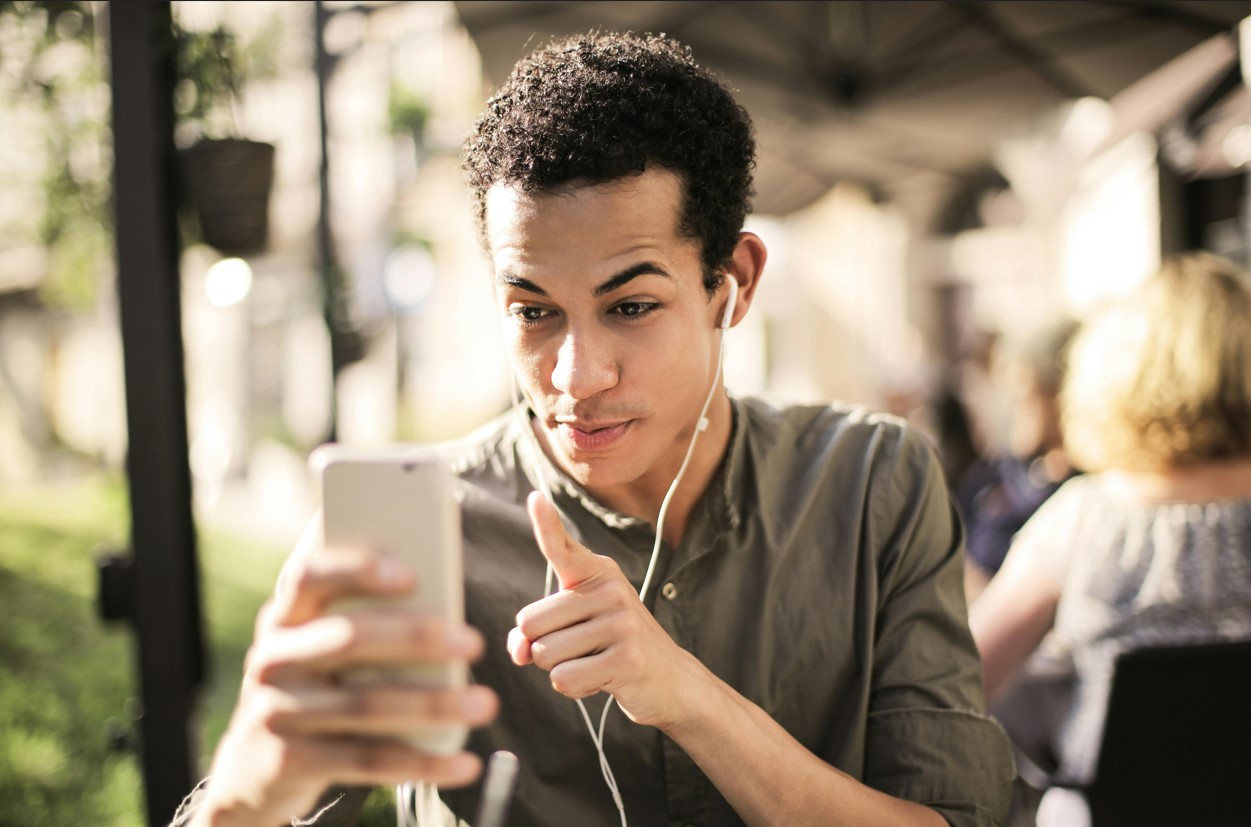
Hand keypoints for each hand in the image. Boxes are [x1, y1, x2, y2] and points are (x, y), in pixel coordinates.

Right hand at [190, 518, 497, 826]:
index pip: (309, 577)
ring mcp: (277, 711)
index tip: (412, 574)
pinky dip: (423, 763)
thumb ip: (366, 618)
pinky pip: (367, 761)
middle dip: (416, 637)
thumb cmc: (317, 685)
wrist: (254, 769)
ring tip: (485, 703)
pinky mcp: (290, 762)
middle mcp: (274, 658)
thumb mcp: (323, 646)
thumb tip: (446, 598)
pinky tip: (464, 763)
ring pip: (365, 703)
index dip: (357, 570)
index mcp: (286, 617)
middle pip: (348, 638)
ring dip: (433, 704)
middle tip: (474, 643)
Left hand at [507, 492, 702, 729]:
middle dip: (542, 647)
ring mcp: (622, 622)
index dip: (546, 524)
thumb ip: (534, 634)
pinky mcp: (627, 658)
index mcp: (597, 573)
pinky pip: (564, 679)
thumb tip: (519, 650)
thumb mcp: (572, 631)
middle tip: (581, 648)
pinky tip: (601, 680)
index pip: (562, 547)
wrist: (669, 680)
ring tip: (594, 662)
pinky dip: (574, 688)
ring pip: (544, 655)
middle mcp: (611, 589)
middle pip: (530, 623)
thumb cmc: (609, 649)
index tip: (534, 497)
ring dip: (559, 669)